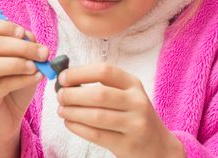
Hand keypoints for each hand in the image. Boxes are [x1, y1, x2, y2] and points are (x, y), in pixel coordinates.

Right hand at [0, 19, 48, 144]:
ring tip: (35, 68)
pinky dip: (21, 80)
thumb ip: (28, 49)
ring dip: (16, 63)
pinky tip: (35, 79)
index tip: (24, 33)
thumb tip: (31, 39)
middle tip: (44, 53)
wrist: (9, 119)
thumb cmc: (17, 88)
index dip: (5, 26)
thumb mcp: (27, 64)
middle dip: (24, 47)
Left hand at [56, 63, 184, 157]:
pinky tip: (69, 122)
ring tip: (61, 110)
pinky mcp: (127, 144)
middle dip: (73, 95)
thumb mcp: (127, 95)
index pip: (105, 71)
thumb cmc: (133, 116)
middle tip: (60, 96)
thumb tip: (67, 79)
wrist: (157, 146)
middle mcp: (137, 102)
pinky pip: (96, 135)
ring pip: (96, 116)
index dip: (80, 73)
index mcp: (133, 84)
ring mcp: (134, 124)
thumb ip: (103, 86)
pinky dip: (78, 128)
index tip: (63, 77)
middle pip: (99, 94)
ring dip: (72, 112)